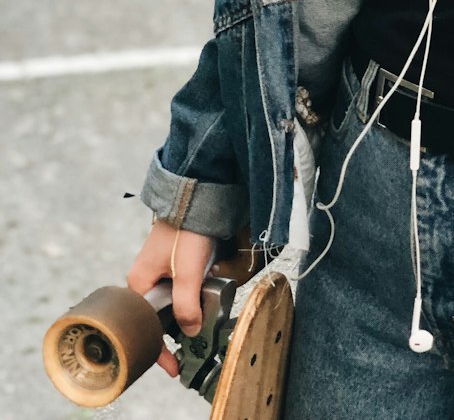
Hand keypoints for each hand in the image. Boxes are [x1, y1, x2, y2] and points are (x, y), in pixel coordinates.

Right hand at [127, 220, 214, 376]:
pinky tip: (206, 291)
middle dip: (175, 331)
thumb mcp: (188, 271)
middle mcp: (144, 278)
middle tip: (193, 344)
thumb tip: (190, 332)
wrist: (199, 194)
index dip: (159, 350)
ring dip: (187, 310)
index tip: (173, 368)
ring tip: (204, 317)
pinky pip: (179, 287)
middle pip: (158, 316)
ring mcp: (158, 269)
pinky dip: (192, 294)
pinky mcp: (172, 261)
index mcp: (138, 284)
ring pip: (170, 302)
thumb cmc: (188, 230)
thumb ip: (187, 304)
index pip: (145, 328)